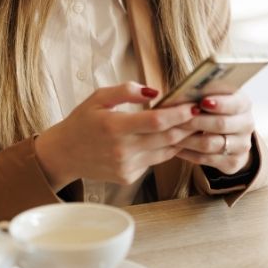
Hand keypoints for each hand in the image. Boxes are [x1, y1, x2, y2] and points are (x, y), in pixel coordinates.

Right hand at [35, 82, 197, 189]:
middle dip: (188, 125)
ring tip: (195, 125)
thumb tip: (155, 91)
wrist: (64, 155)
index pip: (156, 121)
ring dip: (182, 138)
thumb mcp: (98, 98)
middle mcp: (122, 149)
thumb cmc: (82, 122)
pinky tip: (175, 138)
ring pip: (166, 152)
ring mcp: (127, 166)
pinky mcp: (129, 176)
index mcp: (114, 126)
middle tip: (203, 114)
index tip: (194, 105)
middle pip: (167, 138)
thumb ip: (126, 91)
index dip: (178, 114)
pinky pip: (155, 161)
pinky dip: (166, 149)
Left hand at [175, 91, 254, 174]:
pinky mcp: (233, 162)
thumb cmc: (215, 109)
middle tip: (175, 119)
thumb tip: (183, 91)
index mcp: (244, 104)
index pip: (234, 104)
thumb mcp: (215, 96)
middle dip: (195, 121)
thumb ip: (204, 93)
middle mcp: (247, 125)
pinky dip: (188, 153)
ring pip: (211, 144)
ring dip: (188, 139)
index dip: (219, 103)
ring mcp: (241, 146)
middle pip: (220, 124)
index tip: (201, 102)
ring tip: (170, 134)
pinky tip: (175, 147)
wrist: (231, 134)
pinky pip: (206, 159)